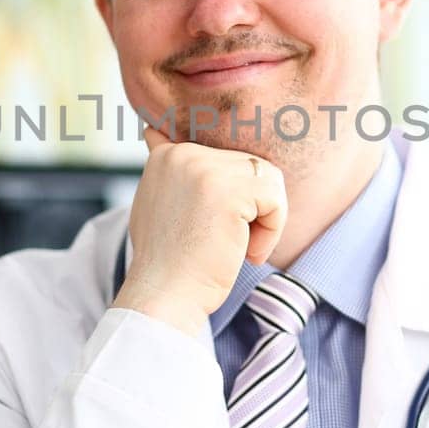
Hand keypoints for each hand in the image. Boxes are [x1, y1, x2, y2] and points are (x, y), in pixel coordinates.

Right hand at [110, 125, 287, 337]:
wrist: (164, 297)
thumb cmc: (167, 262)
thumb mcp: (156, 202)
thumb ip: (166, 169)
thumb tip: (153, 130)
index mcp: (168, 155)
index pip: (229, 162)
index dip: (234, 201)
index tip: (208, 230)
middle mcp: (183, 154)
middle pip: (253, 168)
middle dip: (252, 209)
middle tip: (226, 244)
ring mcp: (204, 169)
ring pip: (268, 180)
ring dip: (264, 220)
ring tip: (237, 247)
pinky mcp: (228, 190)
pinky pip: (275, 199)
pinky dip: (271, 231)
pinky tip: (245, 254)